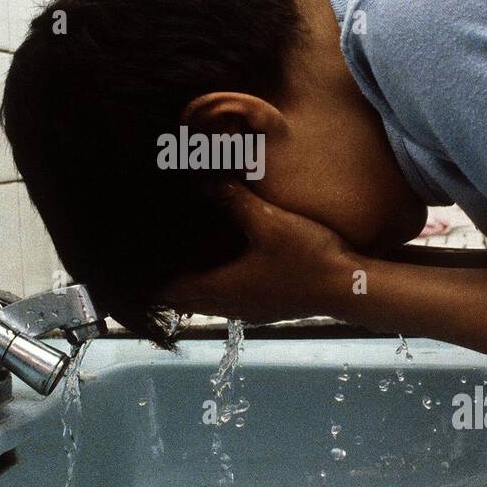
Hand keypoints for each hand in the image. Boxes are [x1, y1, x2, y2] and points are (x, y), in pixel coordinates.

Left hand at [158, 182, 357, 323]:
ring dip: (192, 282)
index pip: (168, 291)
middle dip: (167, 278)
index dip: (149, 278)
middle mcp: (229, 305)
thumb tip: (197, 176)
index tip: (135, 262)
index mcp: (220, 288)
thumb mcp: (266, 221)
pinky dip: (215, 283)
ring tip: (181, 257)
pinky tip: (223, 263)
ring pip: (207, 300)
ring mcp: (250, 310)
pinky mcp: (267, 308)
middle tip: (153, 253)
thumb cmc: (306, 256)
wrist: (351, 287)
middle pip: (184, 298)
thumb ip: (231, 198)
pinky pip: (228, 298)